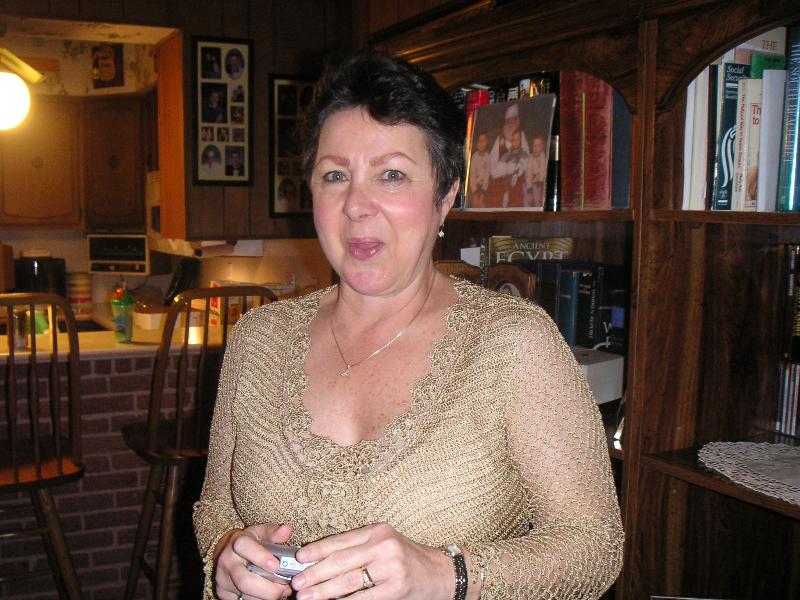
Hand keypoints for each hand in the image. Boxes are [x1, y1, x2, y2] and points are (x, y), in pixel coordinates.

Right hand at [214, 523, 294, 599]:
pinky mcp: (223, 593)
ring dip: (266, 596)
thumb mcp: (260, 532)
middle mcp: (227, 562)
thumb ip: (274, 532)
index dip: (260, 557)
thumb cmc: (250, 542)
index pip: (244, 547)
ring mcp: (223, 579)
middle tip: (286, 588)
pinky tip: (269, 596)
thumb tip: (287, 530)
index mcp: (237, 543)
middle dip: (268, 588)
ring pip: (244, 594)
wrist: (228, 552)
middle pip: (245, 581)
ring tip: (282, 592)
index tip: (276, 566)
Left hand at [291, 522, 452, 599]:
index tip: (300, 558)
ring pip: (348, 581)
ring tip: (307, 597)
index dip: (317, 550)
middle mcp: (384, 546)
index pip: (340, 540)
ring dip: (324, 591)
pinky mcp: (395, 589)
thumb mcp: (385, 543)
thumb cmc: (408, 559)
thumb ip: (358, 547)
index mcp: (378, 530)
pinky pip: (363, 598)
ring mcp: (391, 568)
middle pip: (341, 561)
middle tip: (297, 584)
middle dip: (315, 574)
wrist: (441, 573)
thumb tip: (321, 559)